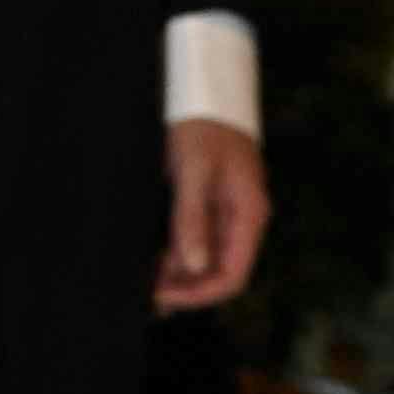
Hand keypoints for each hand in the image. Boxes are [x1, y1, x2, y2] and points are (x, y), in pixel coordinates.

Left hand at [159, 113, 268, 311]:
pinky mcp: (212, 208)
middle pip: (220, 273)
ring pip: (207, 260)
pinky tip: (154, 263)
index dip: (199, 293)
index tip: (165, 297)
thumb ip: (192, 219)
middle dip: (187, 289)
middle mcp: (242, 222)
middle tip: (149, 295)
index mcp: (248, 216)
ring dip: (179, 275)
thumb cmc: (205, 127)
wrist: (207, 96)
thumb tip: (190, 266)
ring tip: (146, 284)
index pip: (232, 276)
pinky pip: (197, 241)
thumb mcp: (193, 172)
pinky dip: (176, 256)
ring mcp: (228, 216)